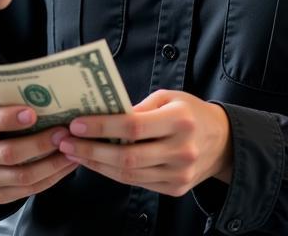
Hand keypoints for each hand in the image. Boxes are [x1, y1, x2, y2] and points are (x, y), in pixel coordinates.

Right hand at [0, 105, 78, 203]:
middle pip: (8, 153)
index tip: (33, 113)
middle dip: (40, 144)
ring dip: (52, 163)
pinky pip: (30, 190)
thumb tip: (46, 93)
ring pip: (23, 176)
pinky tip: (67, 164)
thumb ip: (12, 102)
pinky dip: (52, 176)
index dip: (8, 118)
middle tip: (63, 133)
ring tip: (71, 149)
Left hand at [55, 90, 232, 196]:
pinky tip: (94, 161)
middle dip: (90, 149)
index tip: (76, 123)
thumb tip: (100, 114)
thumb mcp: (168, 97)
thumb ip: (138, 107)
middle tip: (64, 141)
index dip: (102, 127)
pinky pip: (136, 183)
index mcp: (179, 120)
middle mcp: (181, 150)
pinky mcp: (175, 189)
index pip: (133, 126)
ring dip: (95, 163)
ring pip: (129, 174)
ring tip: (72, 152)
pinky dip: (112, 173)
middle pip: (128, 156)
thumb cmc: (189, 111)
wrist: (223, 142)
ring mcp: (179, 174)